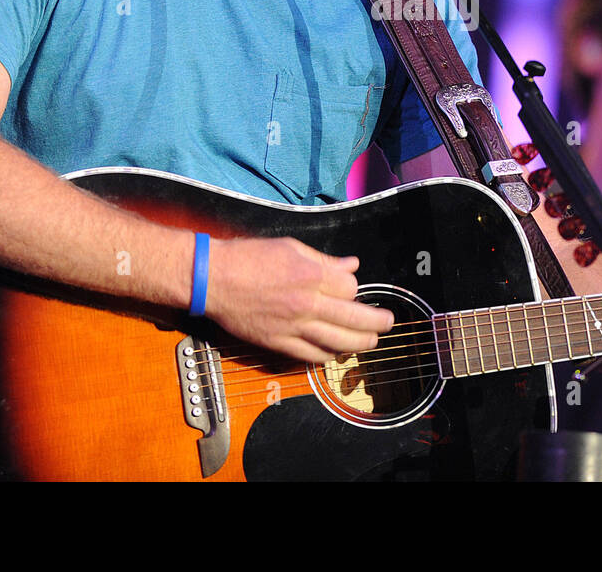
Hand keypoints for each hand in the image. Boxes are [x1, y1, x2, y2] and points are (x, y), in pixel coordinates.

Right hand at [201, 236, 393, 362]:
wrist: (213, 279)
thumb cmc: (249, 257)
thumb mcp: (290, 247)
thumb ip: (324, 259)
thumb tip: (351, 265)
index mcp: (311, 274)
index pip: (350, 287)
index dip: (354, 287)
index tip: (350, 286)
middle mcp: (307, 303)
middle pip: (354, 318)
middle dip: (376, 322)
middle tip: (387, 323)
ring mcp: (293, 326)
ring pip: (338, 341)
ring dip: (359, 343)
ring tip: (371, 341)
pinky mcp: (278, 343)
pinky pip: (311, 355)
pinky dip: (327, 355)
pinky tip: (336, 352)